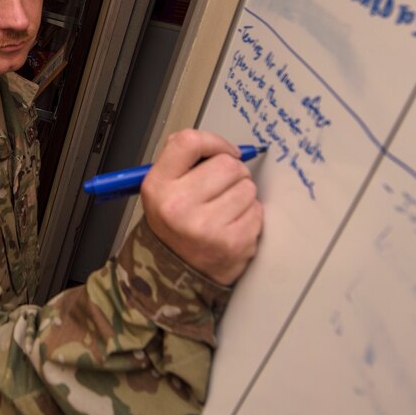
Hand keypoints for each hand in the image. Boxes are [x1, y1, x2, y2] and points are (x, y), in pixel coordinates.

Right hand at [141, 129, 263, 285]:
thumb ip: (184, 159)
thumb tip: (224, 146)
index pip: (189, 142)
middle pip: (228, 164)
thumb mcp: (162, 188)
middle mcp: (178, 206)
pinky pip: (257, 211)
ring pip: (247, 187)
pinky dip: (250, 215)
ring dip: (243, 195)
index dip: (214, 142)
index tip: (223, 152)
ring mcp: (205, 227)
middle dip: (233, 172)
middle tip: (223, 188)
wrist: (176, 273)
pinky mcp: (232, 243)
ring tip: (226, 210)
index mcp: (158, 186)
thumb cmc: (175, 224)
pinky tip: (233, 226)